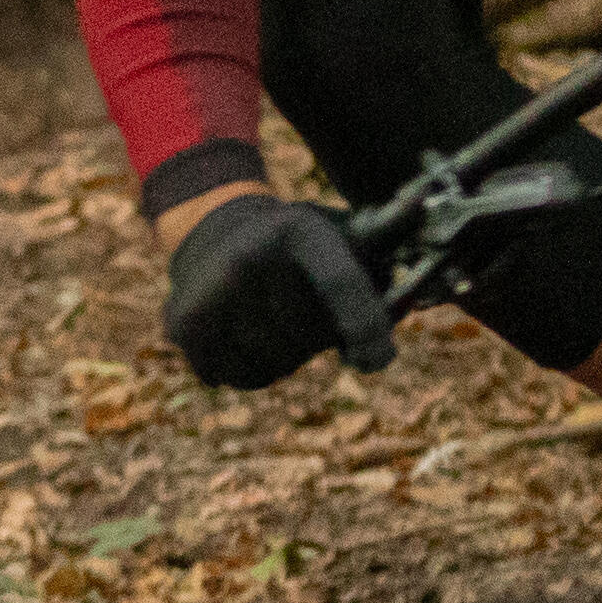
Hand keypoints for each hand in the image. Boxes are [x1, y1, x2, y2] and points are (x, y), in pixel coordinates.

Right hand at [162, 194, 396, 390]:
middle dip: (318, 338)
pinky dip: (253, 368)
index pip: (340, 282)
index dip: (365, 324)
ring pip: (275, 365)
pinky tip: (245, 333)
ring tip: (272, 317)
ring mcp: (213, 291)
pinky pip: (240, 378)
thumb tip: (416, 288)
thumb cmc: (297, 245)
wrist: (211, 224)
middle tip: (304, 308)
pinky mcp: (185, 323)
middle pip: (308, 336)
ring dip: (286, 357)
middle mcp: (249, 255)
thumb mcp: (343, 235)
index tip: (378, 359)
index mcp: (298, 229)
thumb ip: (386, 265)